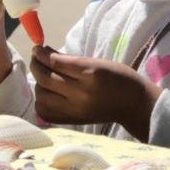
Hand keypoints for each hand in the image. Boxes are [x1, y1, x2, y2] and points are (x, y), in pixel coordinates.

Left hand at [30, 46, 161, 140]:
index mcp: (90, 74)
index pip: (56, 63)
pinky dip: (41, 101)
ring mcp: (75, 109)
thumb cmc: (118, 78)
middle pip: (45, 79)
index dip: (41, 54)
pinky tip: (46, 93)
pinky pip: (46, 112)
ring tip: (42, 76)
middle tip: (36, 58)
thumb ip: (70, 60)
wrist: (133, 104)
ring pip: (42, 96)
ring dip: (38, 84)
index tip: (37, 48)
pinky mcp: (72, 121)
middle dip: (36, 65)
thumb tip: (45, 53)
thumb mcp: (97, 62)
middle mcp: (81, 93)